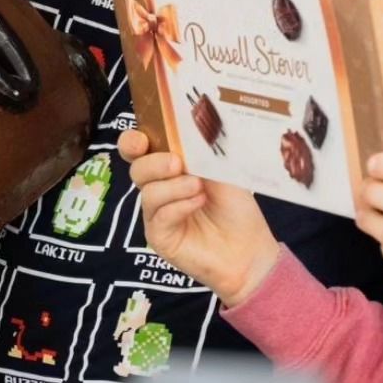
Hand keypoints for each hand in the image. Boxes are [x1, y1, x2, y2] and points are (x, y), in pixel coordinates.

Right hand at [118, 128, 280, 305]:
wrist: (249, 248)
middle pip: (137, 168)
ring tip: (199, 188)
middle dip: (154, 163)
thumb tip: (182, 134)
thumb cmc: (236, 206)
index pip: (138, 149)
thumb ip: (198, 151)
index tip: (142, 141)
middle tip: (177, 164)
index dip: (132, 142)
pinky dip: (178, 206)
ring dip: (174, 187)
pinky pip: (158, 217)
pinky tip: (197, 203)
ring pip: (147, 192)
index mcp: (170, 165)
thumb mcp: (220, 169)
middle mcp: (159, 187)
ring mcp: (157, 214)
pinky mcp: (159, 237)